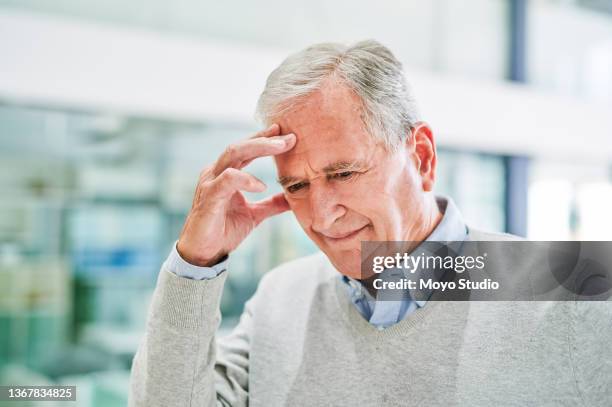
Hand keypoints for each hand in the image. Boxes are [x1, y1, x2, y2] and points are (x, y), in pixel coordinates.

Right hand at [177, 124, 295, 265]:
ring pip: (233, 154)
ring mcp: (210, 182)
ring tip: (280, 147)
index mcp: (226, 173)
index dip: (266, 139)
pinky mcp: (209, 197)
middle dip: (266, 139)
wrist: (203, 254)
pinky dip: (246, 179)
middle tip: (290, 137)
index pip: (247, 149)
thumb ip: (272, 204)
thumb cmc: (224, 231)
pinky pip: (228, 179)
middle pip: (241, 146)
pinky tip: (262, 186)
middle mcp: (216, 172)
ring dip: (258, 147)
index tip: (288, 134)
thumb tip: (293, 197)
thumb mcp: (254, 215)